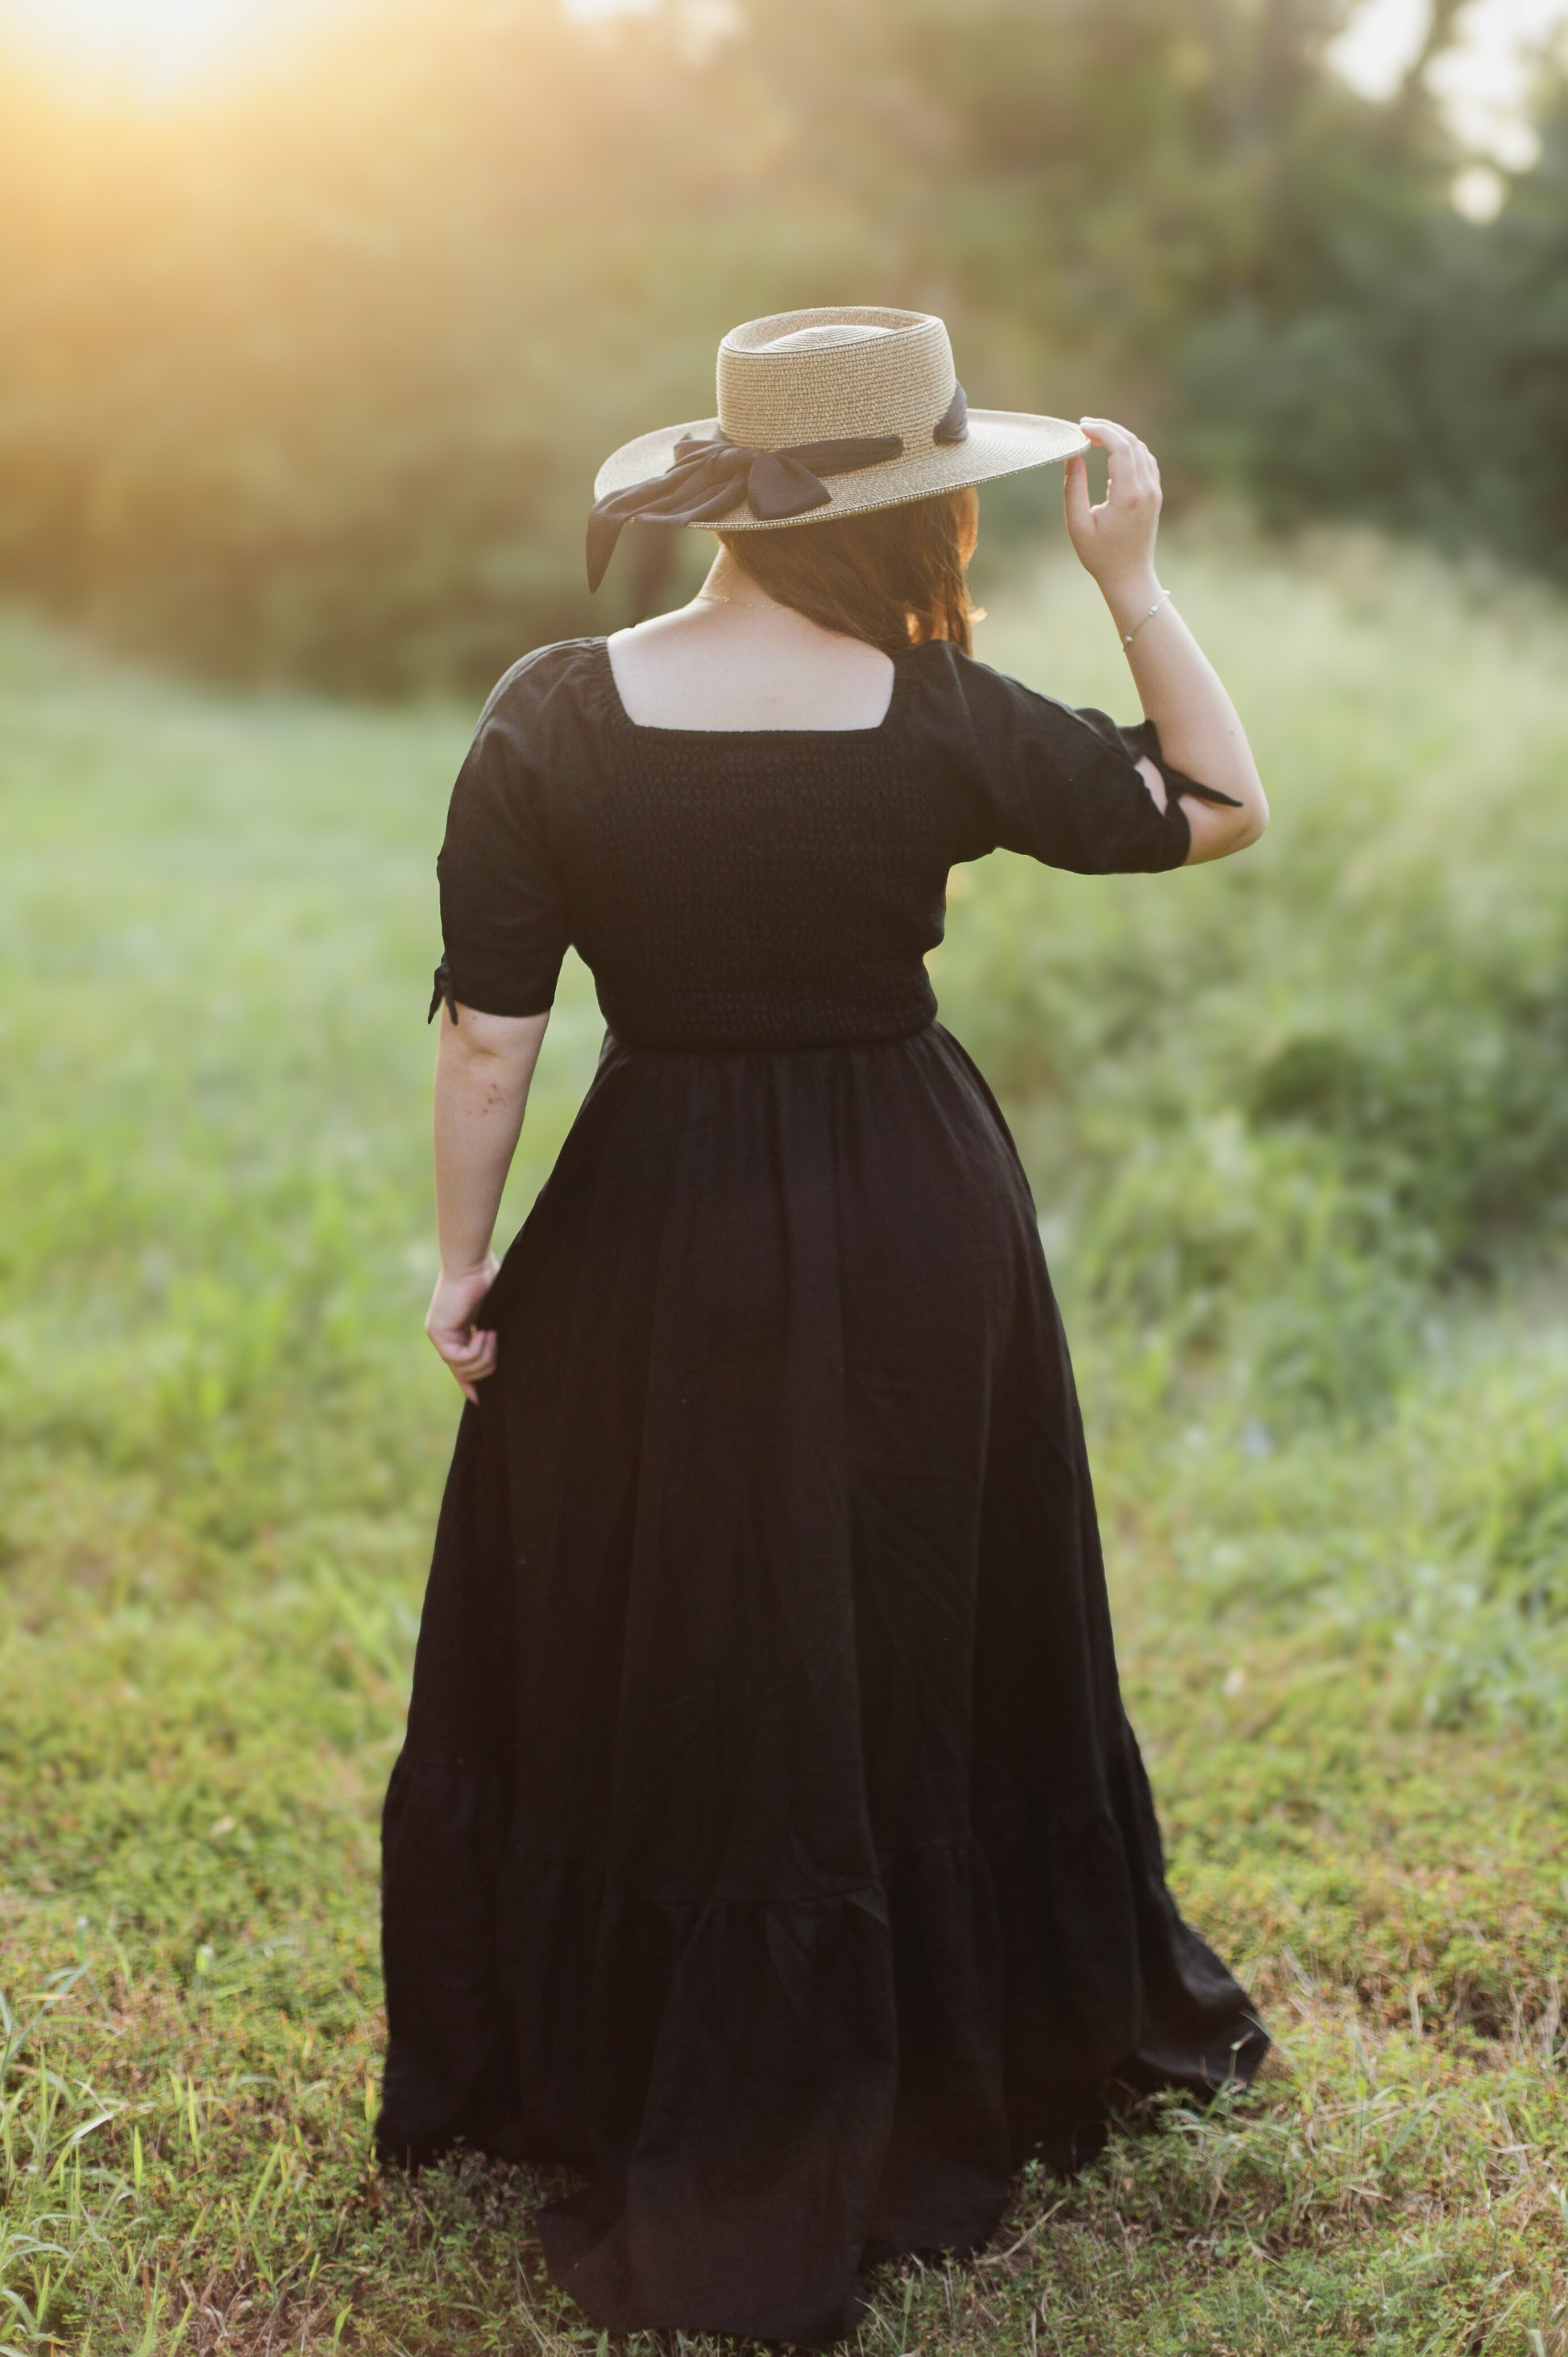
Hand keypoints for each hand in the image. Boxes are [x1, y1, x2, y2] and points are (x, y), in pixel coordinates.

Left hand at [425, 1255, 499, 1402]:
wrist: (473, 1263)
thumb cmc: (489, 1279)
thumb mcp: (495, 1315)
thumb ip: (493, 1336)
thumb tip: (502, 1359)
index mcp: (458, 1331)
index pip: (461, 1366)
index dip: (471, 1385)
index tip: (481, 1401)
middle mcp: (445, 1336)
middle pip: (465, 1373)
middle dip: (487, 1366)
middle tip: (498, 1342)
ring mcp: (439, 1336)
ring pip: (464, 1369)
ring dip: (484, 1357)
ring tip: (492, 1335)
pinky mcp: (437, 1334)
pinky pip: (459, 1359)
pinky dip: (476, 1350)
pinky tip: (484, 1332)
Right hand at [1064, 418, 1161, 607]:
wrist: (1129, 577)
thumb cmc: (1099, 556)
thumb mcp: (1077, 525)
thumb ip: (1073, 489)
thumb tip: (1073, 457)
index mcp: (1127, 496)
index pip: (1120, 447)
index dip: (1100, 431)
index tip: (1080, 428)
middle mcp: (1146, 489)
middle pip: (1131, 442)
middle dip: (1108, 429)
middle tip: (1084, 426)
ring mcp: (1154, 491)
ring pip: (1140, 449)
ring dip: (1119, 437)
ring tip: (1095, 435)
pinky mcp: (1155, 495)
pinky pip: (1146, 461)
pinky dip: (1129, 449)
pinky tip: (1112, 452)